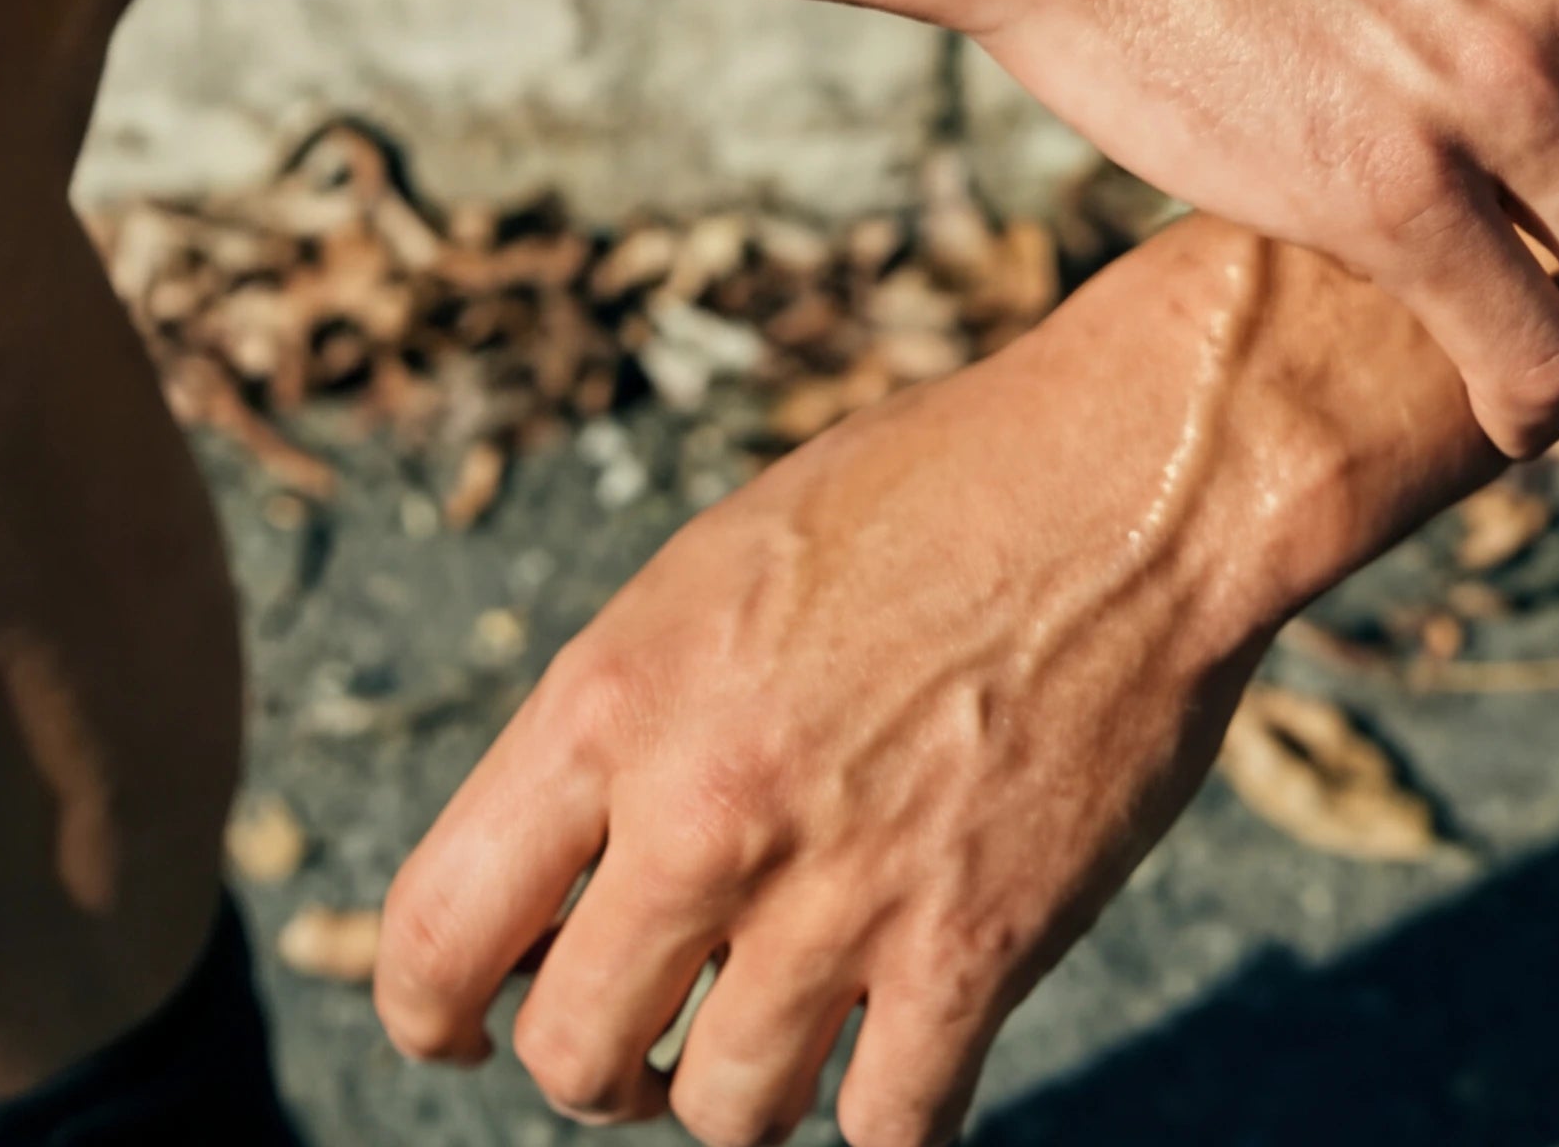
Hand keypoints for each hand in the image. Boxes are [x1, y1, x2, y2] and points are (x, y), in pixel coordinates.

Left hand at [380, 225, 1424, 1146]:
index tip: (466, 1026)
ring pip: (723, 1113)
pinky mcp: (973, 951)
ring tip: (777, 1024)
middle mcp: (705, 805)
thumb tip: (554, 878)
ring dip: (740, 1090)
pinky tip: (900, 1049)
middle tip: (647, 1032)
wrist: (1129, 477)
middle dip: (599, 1064)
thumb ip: (625, 722)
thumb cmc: (926, 493)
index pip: (438, 929)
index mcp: (616, 694)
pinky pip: (884, 1131)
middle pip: (574, 1054)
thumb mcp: (715, 570)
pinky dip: (884, 1113)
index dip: (429, 1010)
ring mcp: (840, 890)